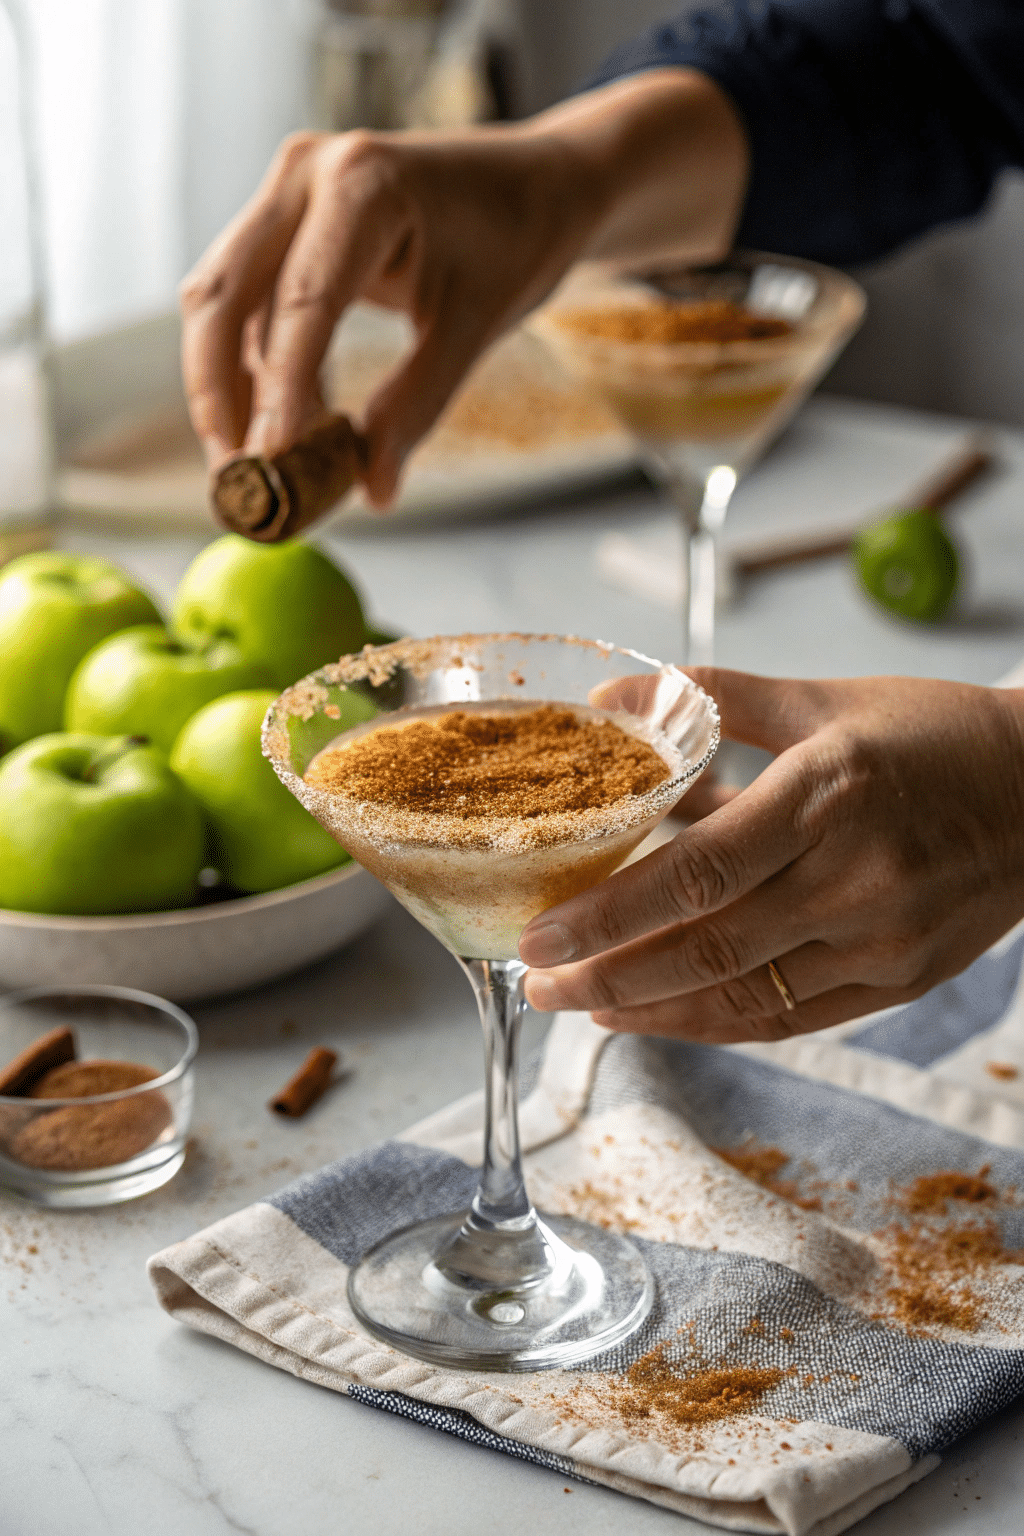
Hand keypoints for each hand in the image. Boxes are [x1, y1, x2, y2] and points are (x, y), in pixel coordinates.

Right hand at [179, 72, 745, 504]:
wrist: (537, 182)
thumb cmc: (517, 239)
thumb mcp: (476, 325)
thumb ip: (418, 404)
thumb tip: (375, 490)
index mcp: (364, 184)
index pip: (303, 297)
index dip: (279, 384)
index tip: (268, 458)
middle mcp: (308, 173)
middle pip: (225, 293)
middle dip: (219, 392)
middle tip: (236, 477)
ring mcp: (289, 193)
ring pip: (223, 299)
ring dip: (226, 386)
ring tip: (249, 467)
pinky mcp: (286, 222)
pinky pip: (248, 301)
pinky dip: (252, 366)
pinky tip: (277, 425)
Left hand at [520, 670, 1023, 1041]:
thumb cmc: (931, 736)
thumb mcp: (823, 700)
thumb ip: (715, 699)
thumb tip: (615, 699)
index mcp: (827, 794)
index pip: (697, 872)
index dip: (609, 914)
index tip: (541, 932)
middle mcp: (855, 877)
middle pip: (705, 948)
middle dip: (606, 974)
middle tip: (536, 981)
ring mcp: (882, 940)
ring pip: (740, 996)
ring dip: (647, 1009)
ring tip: (580, 1004)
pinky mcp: (899, 981)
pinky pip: (787, 1018)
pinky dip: (712, 1021)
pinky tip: (655, 1013)